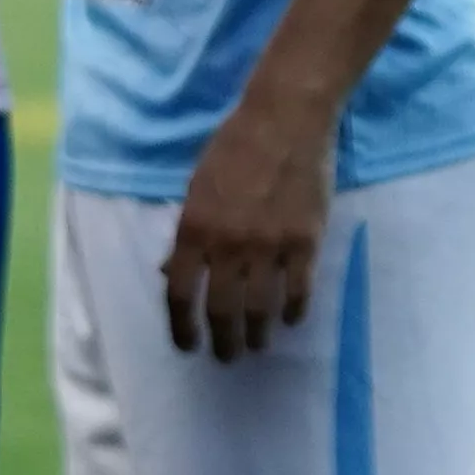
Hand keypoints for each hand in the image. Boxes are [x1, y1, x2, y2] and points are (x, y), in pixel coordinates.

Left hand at [164, 96, 332, 358]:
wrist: (286, 118)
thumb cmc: (235, 145)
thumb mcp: (196, 186)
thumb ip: (186, 232)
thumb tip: (169, 273)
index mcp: (193, 228)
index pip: (179, 293)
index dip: (181, 327)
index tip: (187, 346)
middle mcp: (227, 244)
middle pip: (220, 311)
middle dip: (221, 341)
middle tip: (226, 356)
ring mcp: (268, 246)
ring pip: (259, 309)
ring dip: (256, 335)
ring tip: (258, 345)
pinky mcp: (305, 242)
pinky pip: (299, 291)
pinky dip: (294, 312)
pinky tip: (291, 320)